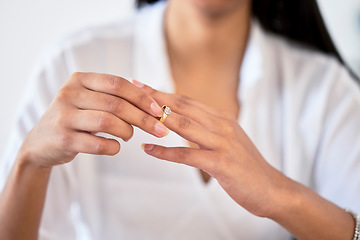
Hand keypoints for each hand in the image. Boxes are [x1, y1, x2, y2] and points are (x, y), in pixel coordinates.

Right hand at [19, 73, 168, 167]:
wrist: (41, 143)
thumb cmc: (76, 120)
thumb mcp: (90, 101)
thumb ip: (114, 97)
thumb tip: (151, 99)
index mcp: (80, 80)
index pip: (117, 84)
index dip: (141, 97)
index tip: (159, 110)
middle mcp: (69, 94)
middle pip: (116, 104)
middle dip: (143, 118)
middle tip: (160, 130)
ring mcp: (64, 116)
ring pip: (108, 122)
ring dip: (127, 132)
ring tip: (130, 137)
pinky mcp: (62, 139)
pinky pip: (98, 144)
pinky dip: (113, 147)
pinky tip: (115, 147)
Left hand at [132, 79, 288, 217]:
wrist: (272, 188)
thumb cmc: (245, 166)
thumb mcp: (228, 139)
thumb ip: (209, 127)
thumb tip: (185, 120)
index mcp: (222, 118)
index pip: (187, 101)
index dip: (163, 92)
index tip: (143, 86)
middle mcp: (222, 125)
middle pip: (183, 107)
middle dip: (156, 97)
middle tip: (133, 89)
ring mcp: (223, 143)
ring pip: (184, 125)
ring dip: (158, 119)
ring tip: (135, 113)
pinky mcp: (221, 163)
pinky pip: (187, 155)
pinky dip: (166, 152)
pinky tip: (149, 150)